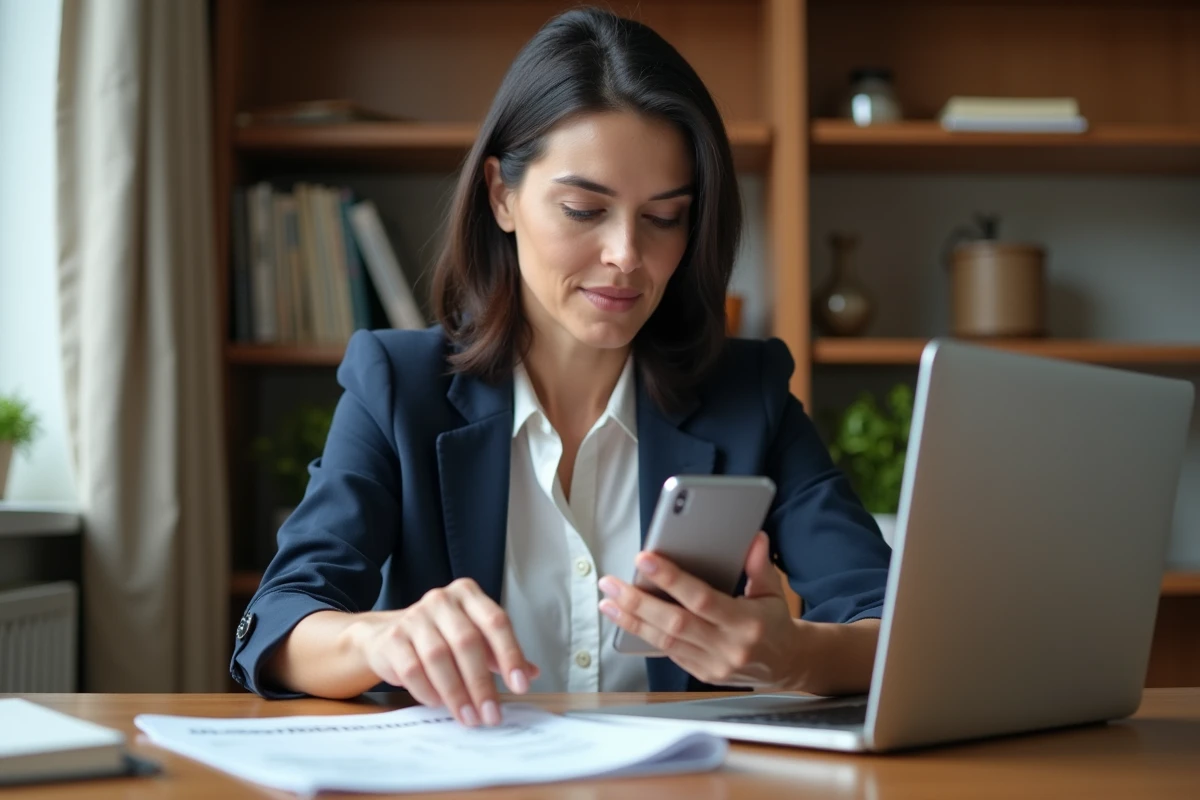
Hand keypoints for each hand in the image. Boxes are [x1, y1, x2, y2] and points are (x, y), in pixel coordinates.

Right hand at [350, 578, 539, 726]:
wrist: (387, 636)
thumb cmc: (441, 638)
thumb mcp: (474, 638)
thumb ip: (501, 654)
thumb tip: (532, 673)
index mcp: (468, 595)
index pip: (496, 621)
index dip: (510, 654)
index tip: (520, 685)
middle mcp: (442, 600)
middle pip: (467, 641)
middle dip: (482, 683)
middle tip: (491, 714)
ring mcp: (414, 616)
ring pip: (439, 657)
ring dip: (456, 693)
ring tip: (469, 718)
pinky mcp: (393, 638)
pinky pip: (412, 669)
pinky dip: (428, 691)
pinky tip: (439, 704)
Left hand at [598, 532, 805, 689]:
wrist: (786, 666)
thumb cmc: (774, 622)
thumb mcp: (773, 591)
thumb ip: (759, 566)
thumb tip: (754, 537)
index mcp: (746, 622)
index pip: (701, 599)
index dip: (671, 579)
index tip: (644, 559)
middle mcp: (728, 647)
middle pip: (674, 623)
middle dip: (638, 602)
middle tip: (611, 582)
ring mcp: (713, 665)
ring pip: (664, 641)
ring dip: (631, 620)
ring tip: (607, 600)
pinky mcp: (702, 675)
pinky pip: (668, 652)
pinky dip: (643, 634)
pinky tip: (624, 617)